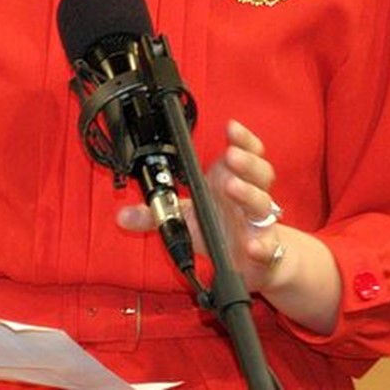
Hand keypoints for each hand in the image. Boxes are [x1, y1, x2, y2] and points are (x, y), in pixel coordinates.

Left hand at [119, 119, 281, 290]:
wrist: (254, 263)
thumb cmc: (222, 230)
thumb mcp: (187, 218)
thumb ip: (157, 213)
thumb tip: (122, 215)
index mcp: (232, 180)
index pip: (246, 151)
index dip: (242, 138)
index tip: (230, 127)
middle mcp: (250, 197)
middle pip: (259, 172)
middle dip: (245, 161)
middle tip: (229, 155)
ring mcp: (258, 223)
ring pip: (262, 203)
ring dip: (249, 193)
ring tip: (232, 186)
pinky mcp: (265, 251)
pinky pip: (267, 246)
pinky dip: (262, 245)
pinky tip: (253, 245)